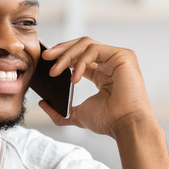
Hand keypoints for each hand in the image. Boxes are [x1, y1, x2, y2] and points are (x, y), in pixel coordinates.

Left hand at [38, 37, 155, 137]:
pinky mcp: (123, 55)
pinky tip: (74, 78)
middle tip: (45, 56)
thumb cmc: (108, 121)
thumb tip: (42, 104)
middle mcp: (110, 63)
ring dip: (67, 55)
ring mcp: (117, 57)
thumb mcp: (76, 115)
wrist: (125, 124)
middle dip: (61, 49)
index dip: (62, 56)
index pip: (79, 57)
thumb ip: (59, 111)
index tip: (46, 62)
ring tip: (55, 71)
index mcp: (102, 74)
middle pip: (81, 45)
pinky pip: (94, 49)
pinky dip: (81, 61)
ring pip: (86, 44)